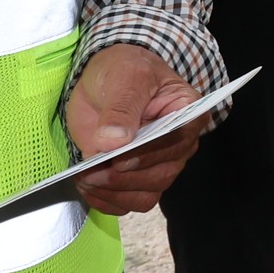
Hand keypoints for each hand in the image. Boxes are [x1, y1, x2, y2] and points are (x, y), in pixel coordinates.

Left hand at [64, 42, 208, 215]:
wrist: (104, 78)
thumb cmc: (124, 69)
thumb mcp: (125, 77)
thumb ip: (121, 108)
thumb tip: (113, 141)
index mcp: (188, 114)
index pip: (176, 141)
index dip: (148, 154)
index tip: (119, 158)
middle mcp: (178, 145)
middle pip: (161, 175)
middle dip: (124, 178)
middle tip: (91, 172)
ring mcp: (156, 164)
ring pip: (145, 195)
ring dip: (113, 193)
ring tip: (85, 179)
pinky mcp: (134, 177)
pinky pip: (126, 203)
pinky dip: (106, 201)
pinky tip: (87, 189)